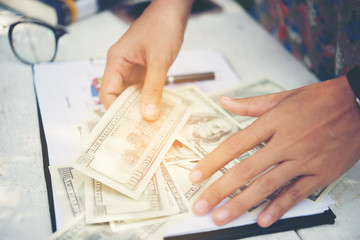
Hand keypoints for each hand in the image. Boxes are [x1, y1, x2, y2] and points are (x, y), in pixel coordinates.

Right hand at [99, 0, 192, 120]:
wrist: (173, 12)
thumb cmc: (162, 27)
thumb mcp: (158, 61)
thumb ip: (153, 89)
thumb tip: (148, 115)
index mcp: (116, 61)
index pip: (107, 92)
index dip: (114, 111)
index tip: (126, 127)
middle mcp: (121, 66)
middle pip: (118, 96)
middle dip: (128, 112)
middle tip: (140, 130)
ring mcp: (133, 68)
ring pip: (131, 94)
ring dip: (139, 107)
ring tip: (149, 124)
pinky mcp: (144, 70)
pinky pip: (142, 89)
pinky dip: (148, 99)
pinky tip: (156, 109)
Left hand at [190, 75, 359, 226]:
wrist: (359, 105)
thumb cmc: (319, 100)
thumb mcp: (282, 97)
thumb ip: (250, 104)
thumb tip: (224, 101)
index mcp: (273, 122)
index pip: (234, 145)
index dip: (212, 162)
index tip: (195, 177)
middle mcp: (286, 142)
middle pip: (246, 170)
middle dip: (220, 190)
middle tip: (202, 206)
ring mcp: (304, 159)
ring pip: (267, 185)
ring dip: (242, 204)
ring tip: (222, 217)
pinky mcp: (321, 173)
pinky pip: (296, 193)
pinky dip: (278, 207)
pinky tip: (261, 219)